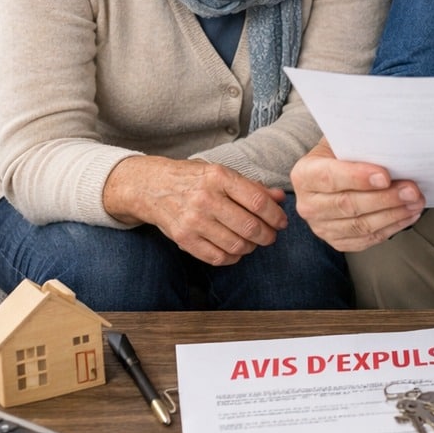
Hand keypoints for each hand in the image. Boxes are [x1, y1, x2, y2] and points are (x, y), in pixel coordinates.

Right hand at [102, 155, 287, 265]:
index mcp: (219, 177)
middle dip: (267, 236)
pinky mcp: (183, 239)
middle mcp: (206, 198)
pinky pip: (217, 258)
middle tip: (270, 236)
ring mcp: (193, 220)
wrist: (151, 186)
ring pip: (236, 245)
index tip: (281, 222)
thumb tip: (280, 198)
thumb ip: (252, 187)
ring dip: (251, 248)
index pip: (257, 201)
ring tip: (252, 242)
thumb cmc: (193, 179)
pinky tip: (235, 250)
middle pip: (249, 227)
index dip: (275, 216)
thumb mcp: (221, 174)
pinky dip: (232, 258)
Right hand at [289, 138, 424, 251]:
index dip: (358, 177)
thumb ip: (359, 143)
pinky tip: (409, 215)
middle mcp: (308, 204)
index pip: (330, 177)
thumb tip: (390, 141)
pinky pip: (367, 239)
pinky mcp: (337, 241)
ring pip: (361, 225)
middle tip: (412, 190)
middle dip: (385, 198)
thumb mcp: (341, 141)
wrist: (329, 176)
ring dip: (394, 215)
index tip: (385, 176)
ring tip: (416, 202)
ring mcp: (321, 227)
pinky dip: (392, 228)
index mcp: (304, 174)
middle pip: (348, 205)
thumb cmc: (340, 154)